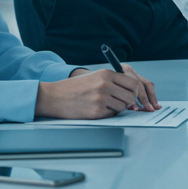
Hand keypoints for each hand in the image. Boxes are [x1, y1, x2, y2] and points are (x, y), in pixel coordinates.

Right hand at [36, 68, 154, 119]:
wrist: (54, 97)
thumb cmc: (74, 87)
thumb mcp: (95, 76)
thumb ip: (113, 80)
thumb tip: (133, 90)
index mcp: (106, 74)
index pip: (132, 83)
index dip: (133, 90)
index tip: (130, 94)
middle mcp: (105, 85)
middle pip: (131, 96)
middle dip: (128, 101)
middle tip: (120, 102)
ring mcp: (101, 99)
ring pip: (123, 107)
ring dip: (117, 108)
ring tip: (105, 104)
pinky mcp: (96, 112)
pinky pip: (112, 114)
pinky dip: (108, 114)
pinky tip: (97, 109)